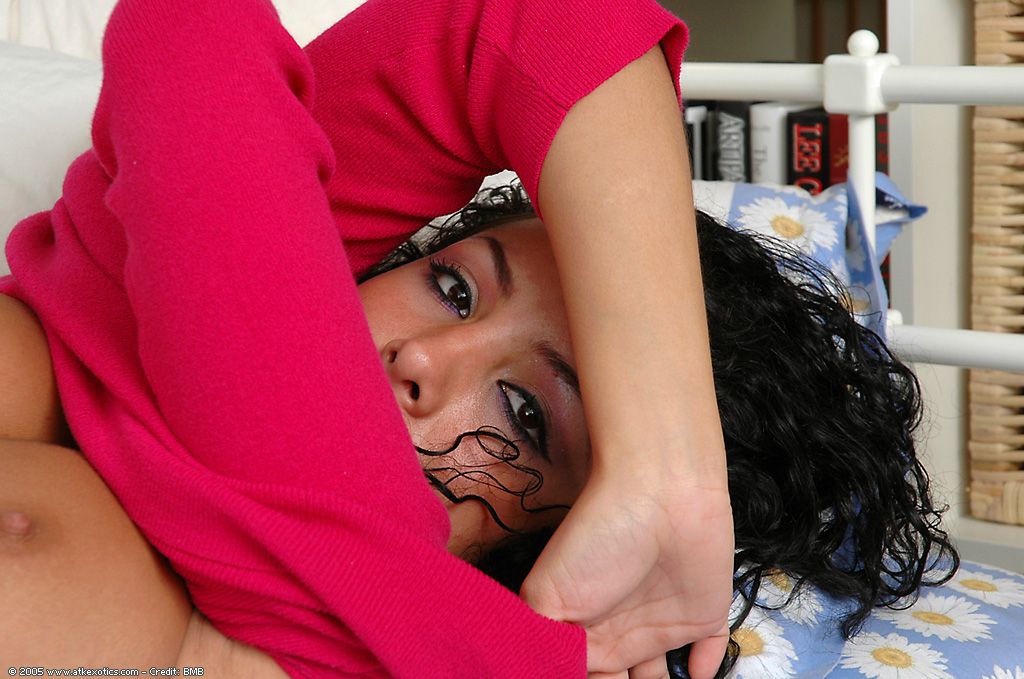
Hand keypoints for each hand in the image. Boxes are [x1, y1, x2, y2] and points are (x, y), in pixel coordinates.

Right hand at [520, 469, 732, 678]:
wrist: (660, 491)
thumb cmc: (598, 536)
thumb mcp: (547, 594)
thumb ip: (543, 644)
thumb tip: (548, 671)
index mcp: (582, 631)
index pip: (581, 674)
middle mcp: (621, 631)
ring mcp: (662, 623)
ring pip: (661, 677)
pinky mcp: (704, 615)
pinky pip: (709, 653)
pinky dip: (705, 669)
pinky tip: (696, 675)